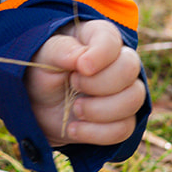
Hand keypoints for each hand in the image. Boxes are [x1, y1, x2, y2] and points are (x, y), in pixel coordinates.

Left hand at [26, 19, 143, 148]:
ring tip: (75, 109)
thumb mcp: (43, 57)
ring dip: (100, 110)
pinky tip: (74, 128)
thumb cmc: (42, 72)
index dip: (100, 54)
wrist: (38, 106)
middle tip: (73, 84)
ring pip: (133, 100)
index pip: (112, 39)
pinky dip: (97, 133)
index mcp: (97, 38)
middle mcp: (118, 62)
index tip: (80, 67)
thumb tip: (82, 58)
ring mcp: (124, 91)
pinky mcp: (122, 119)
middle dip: (100, 83)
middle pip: (130, 69)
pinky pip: (125, 129)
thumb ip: (61, 51)